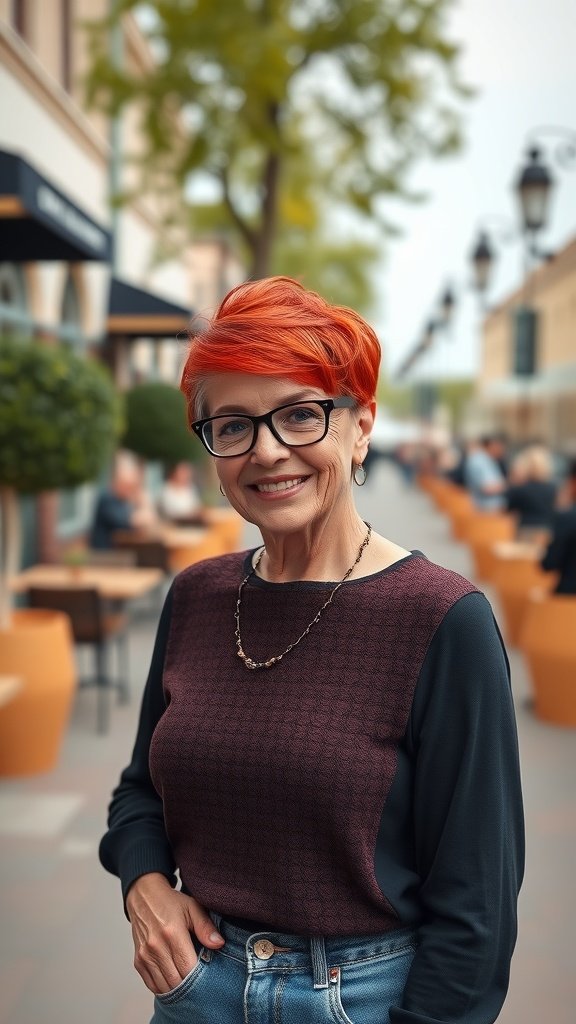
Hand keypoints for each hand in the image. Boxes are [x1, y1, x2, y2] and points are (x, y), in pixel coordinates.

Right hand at [125, 872, 223, 993]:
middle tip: (201, 983)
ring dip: (177, 989)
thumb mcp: (193, 907)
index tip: (208, 976)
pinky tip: (173, 981)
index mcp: (172, 933)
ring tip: (188, 984)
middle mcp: (156, 947)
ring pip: (164, 987)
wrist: (143, 897)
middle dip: (190, 986)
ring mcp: (145, 956)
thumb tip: (219, 944)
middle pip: (176, 981)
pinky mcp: (138, 961)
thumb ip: (206, 927)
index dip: (199, 977)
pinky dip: (163, 988)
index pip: (188, 968)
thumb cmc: (170, 903)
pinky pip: (152, 985)